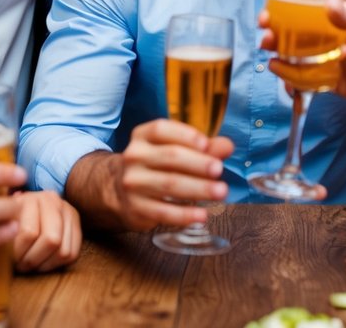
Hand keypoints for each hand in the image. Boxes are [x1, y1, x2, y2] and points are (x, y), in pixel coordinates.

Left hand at [12, 190, 81, 272]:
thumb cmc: (7, 220)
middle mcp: (53, 200)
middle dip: (34, 259)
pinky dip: (57, 264)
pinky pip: (72, 254)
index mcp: (31, 197)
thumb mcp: (0, 219)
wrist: (25, 209)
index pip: (29, 232)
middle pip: (52, 240)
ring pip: (63, 249)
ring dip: (45, 264)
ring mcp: (68, 211)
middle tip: (22, 266)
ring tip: (31, 265)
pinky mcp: (77, 225)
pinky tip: (43, 262)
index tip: (10, 259)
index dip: (18, 252)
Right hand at [116, 119, 232, 230]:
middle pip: (169, 157)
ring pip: (169, 184)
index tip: (206, 144)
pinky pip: (163, 212)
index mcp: (143, 136)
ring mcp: (132, 183)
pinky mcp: (136, 208)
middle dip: (198, 164)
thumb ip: (203, 147)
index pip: (161, 129)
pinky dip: (185, 215)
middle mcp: (135, 157)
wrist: (117, 190)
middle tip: (219, 170)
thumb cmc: (155, 165)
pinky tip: (202, 215)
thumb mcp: (173, 149)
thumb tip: (227, 146)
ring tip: (221, 192)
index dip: (185, 135)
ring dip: (198, 189)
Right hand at [263, 0, 345, 107]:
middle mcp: (328, 33)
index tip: (269, 9)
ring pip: (295, 54)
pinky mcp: (330, 80)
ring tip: (273, 56)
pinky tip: (285, 78)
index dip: (283, 4)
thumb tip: (331, 3)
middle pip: (292, 29)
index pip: (304, 2)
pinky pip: (305, 79)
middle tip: (266, 34)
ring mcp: (327, 56)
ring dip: (280, 54)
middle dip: (274, 31)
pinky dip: (292, 79)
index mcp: (339, 11)